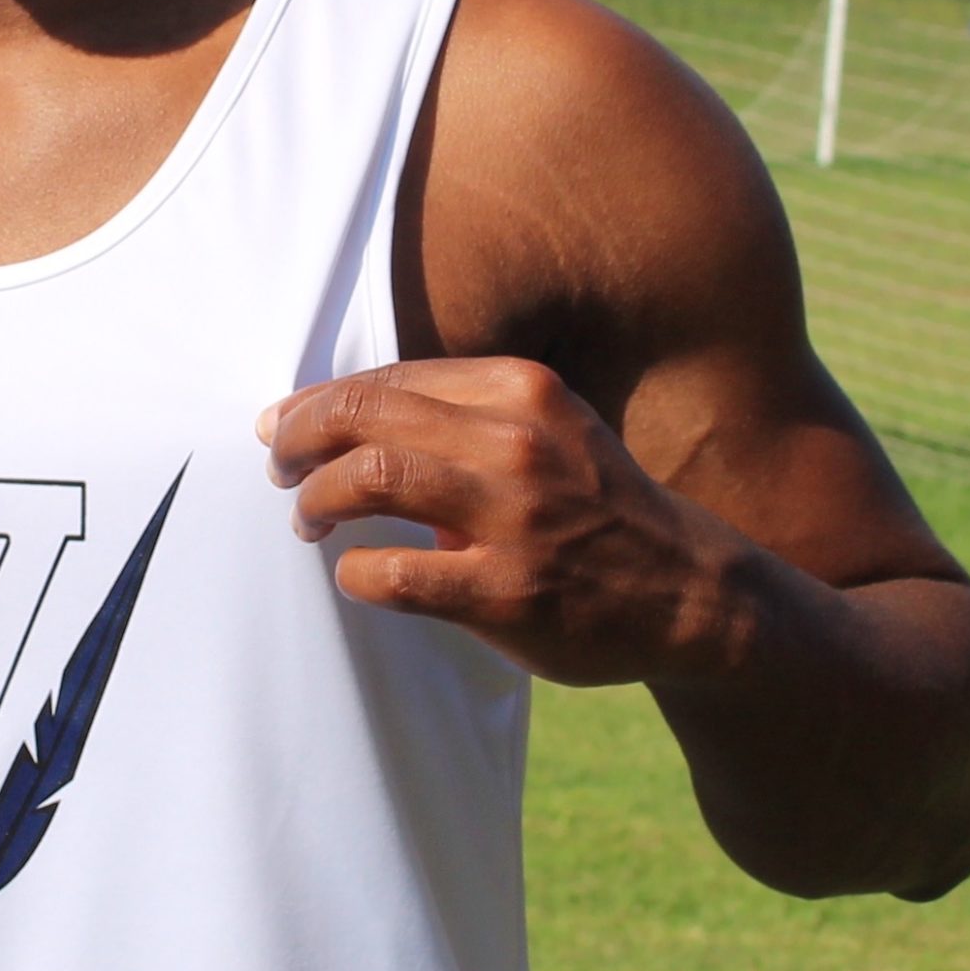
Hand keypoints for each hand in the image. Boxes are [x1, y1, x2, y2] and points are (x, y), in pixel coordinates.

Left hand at [259, 357, 746, 686]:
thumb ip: (463, 413)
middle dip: (300, 439)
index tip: (285, 424)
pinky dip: (356, 571)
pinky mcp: (508, 591)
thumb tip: (341, 414)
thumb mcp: (545, 427)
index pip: (389, 378)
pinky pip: (395, 573)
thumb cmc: (594, 505)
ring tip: (306, 518)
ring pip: (370, 479)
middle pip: (365, 416)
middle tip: (278, 467)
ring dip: (317, 498)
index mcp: (521, 389)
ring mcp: (514, 517)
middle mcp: (516, 442)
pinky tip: (357, 573)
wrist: (690, 590)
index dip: (320, 400)